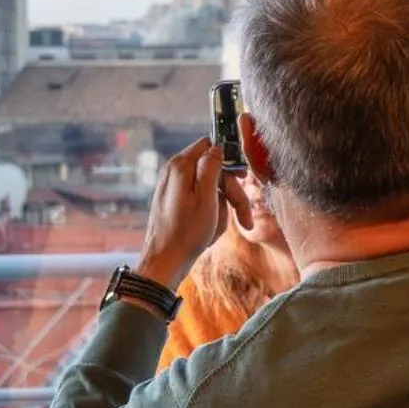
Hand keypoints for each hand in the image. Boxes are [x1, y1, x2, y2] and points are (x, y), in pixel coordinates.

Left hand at [134, 139, 251, 290]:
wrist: (165, 261)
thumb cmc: (186, 233)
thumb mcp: (207, 199)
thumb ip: (211, 168)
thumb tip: (218, 147)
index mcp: (180, 167)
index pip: (210, 146)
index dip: (230, 160)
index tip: (243, 179)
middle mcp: (173, 172)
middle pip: (213, 169)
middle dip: (230, 191)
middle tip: (244, 217)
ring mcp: (172, 186)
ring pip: (208, 186)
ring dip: (221, 205)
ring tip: (220, 227)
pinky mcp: (173, 200)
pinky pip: (199, 197)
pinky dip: (210, 211)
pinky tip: (210, 227)